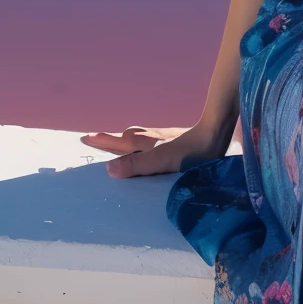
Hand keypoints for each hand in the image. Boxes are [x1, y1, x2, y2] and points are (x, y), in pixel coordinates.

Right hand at [80, 120, 236, 179]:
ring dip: (127, 140)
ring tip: (120, 142)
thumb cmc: (191, 151)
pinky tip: (153, 147)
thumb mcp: (162, 161)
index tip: (86, 137)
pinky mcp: (178, 140)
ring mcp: (166, 138)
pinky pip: (153, 140)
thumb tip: (108, 169)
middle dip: (112, 140)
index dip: (103, 141)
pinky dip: (144, 143)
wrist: (217, 134)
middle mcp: (152, 138)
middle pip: (127, 137)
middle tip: (96, 139)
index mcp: (145, 144)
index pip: (119, 143)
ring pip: (141, 137)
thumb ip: (137, 166)